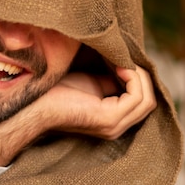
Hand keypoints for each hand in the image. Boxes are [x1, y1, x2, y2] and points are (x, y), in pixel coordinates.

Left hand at [0, 65, 156, 166]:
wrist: (35, 102)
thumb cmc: (57, 89)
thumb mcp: (91, 80)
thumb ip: (110, 77)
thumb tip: (127, 60)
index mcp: (112, 119)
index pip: (142, 101)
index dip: (138, 77)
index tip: (125, 58)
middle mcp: (117, 127)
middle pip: (149, 101)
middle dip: (141, 75)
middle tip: (126, 57)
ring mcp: (114, 126)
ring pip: (147, 100)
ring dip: (138, 75)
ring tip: (123, 60)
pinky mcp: (109, 120)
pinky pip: (137, 98)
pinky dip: (132, 79)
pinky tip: (120, 66)